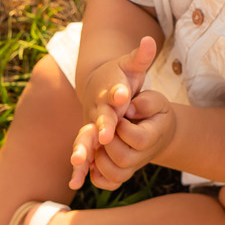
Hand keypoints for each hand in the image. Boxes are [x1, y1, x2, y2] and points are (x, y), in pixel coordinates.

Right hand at [69, 36, 156, 189]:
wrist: (97, 87)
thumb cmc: (119, 77)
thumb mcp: (131, 65)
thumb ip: (140, 56)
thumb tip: (149, 40)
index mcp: (110, 91)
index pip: (115, 92)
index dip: (118, 93)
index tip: (123, 95)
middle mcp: (98, 109)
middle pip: (99, 118)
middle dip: (102, 125)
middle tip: (106, 135)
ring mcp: (91, 125)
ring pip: (85, 138)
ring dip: (82, 149)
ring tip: (78, 161)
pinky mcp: (88, 139)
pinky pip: (83, 155)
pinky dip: (78, 169)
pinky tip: (75, 183)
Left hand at [88, 89, 176, 189]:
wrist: (157, 130)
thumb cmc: (154, 112)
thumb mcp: (156, 101)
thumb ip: (146, 103)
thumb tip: (128, 110)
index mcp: (153, 136)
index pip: (140, 140)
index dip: (125, 129)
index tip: (120, 118)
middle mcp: (143, 156)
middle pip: (123, 159)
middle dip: (109, 142)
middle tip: (106, 130)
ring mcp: (132, 167)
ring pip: (115, 174)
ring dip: (100, 158)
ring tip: (100, 142)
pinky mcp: (121, 173)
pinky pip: (109, 183)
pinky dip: (97, 175)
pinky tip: (94, 158)